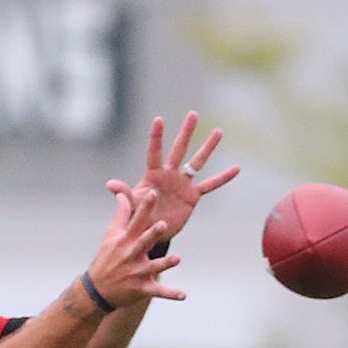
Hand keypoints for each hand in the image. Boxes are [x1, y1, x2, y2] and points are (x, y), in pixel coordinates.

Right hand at [86, 187, 183, 308]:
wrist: (95, 292)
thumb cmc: (106, 260)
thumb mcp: (110, 237)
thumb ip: (121, 215)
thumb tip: (122, 195)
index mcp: (125, 241)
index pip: (135, 221)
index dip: (144, 207)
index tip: (152, 193)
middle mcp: (130, 255)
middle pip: (143, 242)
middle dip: (152, 234)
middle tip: (162, 225)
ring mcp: (136, 273)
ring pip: (153, 267)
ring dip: (165, 263)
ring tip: (177, 258)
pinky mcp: (141, 288)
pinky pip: (158, 291)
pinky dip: (171, 294)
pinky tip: (183, 295)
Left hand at [105, 112, 238, 245]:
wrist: (152, 233)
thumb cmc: (139, 216)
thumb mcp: (133, 205)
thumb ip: (125, 194)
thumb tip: (110, 184)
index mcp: (153, 175)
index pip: (154, 152)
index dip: (156, 136)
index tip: (158, 119)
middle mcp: (170, 175)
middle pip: (179, 149)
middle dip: (186, 132)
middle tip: (193, 114)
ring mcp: (183, 183)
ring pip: (197, 162)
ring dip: (208, 147)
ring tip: (218, 132)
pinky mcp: (193, 195)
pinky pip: (210, 184)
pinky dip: (223, 177)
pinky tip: (236, 169)